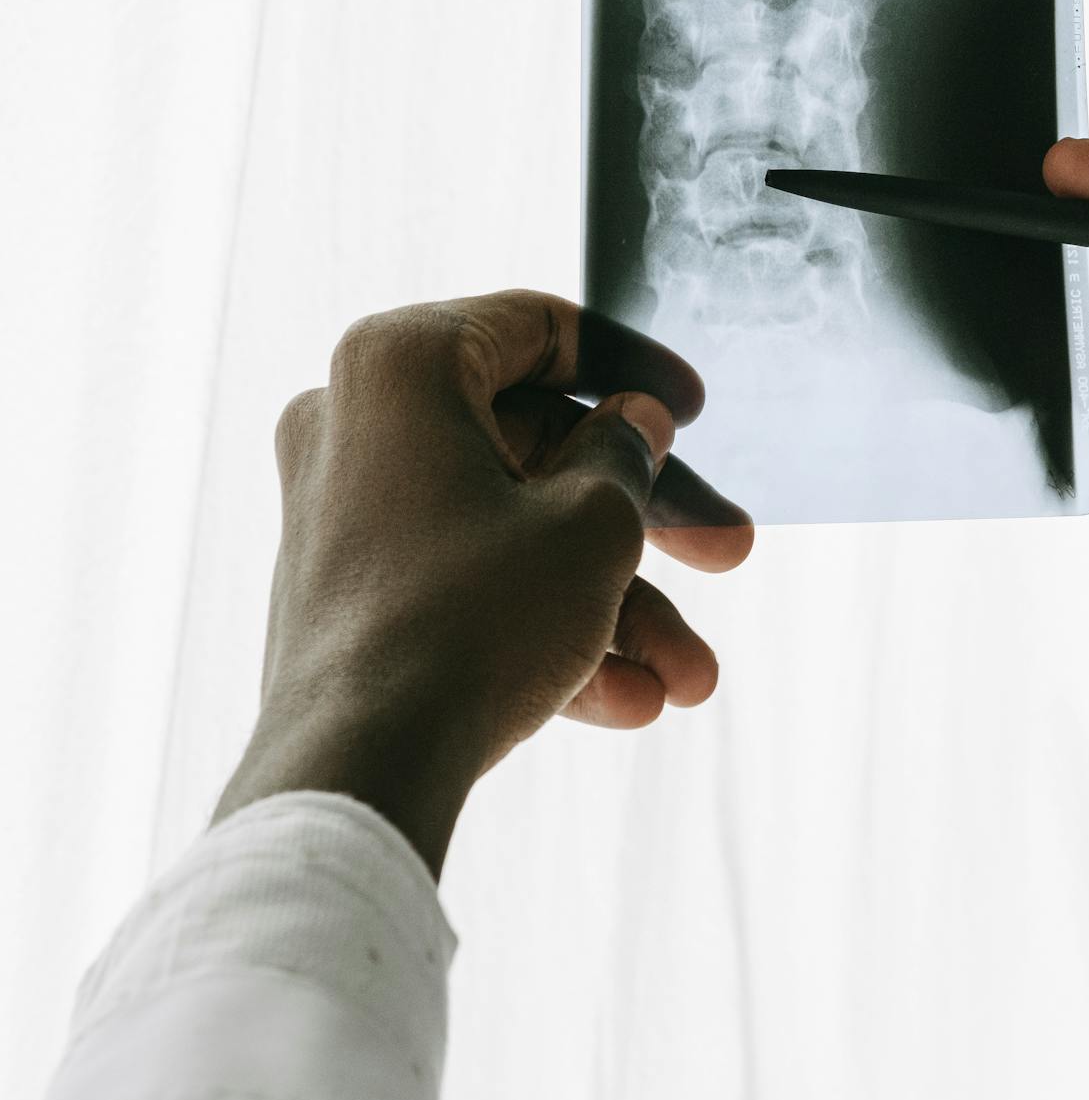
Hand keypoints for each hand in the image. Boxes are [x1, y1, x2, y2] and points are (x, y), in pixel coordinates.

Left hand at [214, 291, 754, 873]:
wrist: (355, 770)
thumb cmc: (471, 622)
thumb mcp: (592, 524)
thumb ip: (625, 455)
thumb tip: (630, 424)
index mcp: (402, 366)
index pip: (536, 328)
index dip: (632, 365)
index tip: (695, 410)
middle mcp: (357, 425)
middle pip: (539, 448)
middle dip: (651, 520)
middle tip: (730, 550)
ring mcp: (347, 513)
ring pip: (514, 531)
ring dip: (616, 600)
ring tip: (692, 676)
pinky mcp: (350, 593)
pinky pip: (471, 584)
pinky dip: (549, 628)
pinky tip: (632, 700)